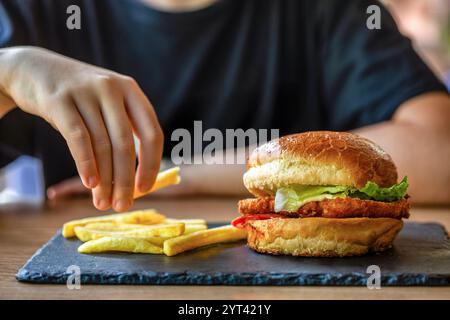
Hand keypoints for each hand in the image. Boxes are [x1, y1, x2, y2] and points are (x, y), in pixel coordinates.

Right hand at [0, 47, 163, 210]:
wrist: (34, 68)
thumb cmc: (78, 98)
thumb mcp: (106, 104)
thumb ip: (122, 134)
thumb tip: (135, 182)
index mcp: (130, 90)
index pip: (152, 132)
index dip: (151, 164)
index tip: (145, 189)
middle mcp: (111, 89)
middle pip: (126, 144)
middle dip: (125, 180)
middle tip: (122, 205)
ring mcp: (86, 92)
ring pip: (101, 145)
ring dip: (104, 180)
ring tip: (102, 202)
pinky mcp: (59, 100)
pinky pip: (78, 139)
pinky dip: (86, 164)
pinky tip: (89, 184)